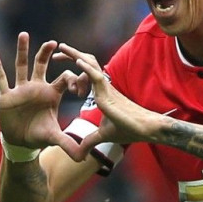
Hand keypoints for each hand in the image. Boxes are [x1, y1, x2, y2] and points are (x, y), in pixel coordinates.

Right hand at [0, 32, 81, 158]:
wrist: (20, 142)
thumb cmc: (39, 135)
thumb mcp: (54, 138)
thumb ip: (68, 144)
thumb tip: (83, 157)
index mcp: (51, 93)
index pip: (64, 78)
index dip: (72, 80)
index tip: (78, 88)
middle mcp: (37, 87)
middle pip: (42, 65)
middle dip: (47, 53)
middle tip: (54, 42)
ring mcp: (21, 89)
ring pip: (22, 66)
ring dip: (23, 51)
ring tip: (25, 34)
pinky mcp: (7, 95)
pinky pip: (1, 79)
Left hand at [56, 42, 162, 159]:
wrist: (146, 129)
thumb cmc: (129, 129)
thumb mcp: (104, 135)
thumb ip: (91, 140)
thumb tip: (80, 154)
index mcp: (101, 92)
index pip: (86, 73)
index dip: (74, 66)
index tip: (60, 64)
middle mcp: (103, 86)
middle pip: (87, 63)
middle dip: (71, 55)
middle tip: (56, 53)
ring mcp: (106, 88)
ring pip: (90, 65)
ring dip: (75, 55)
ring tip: (61, 47)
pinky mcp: (109, 94)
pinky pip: (97, 76)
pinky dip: (86, 68)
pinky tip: (76, 61)